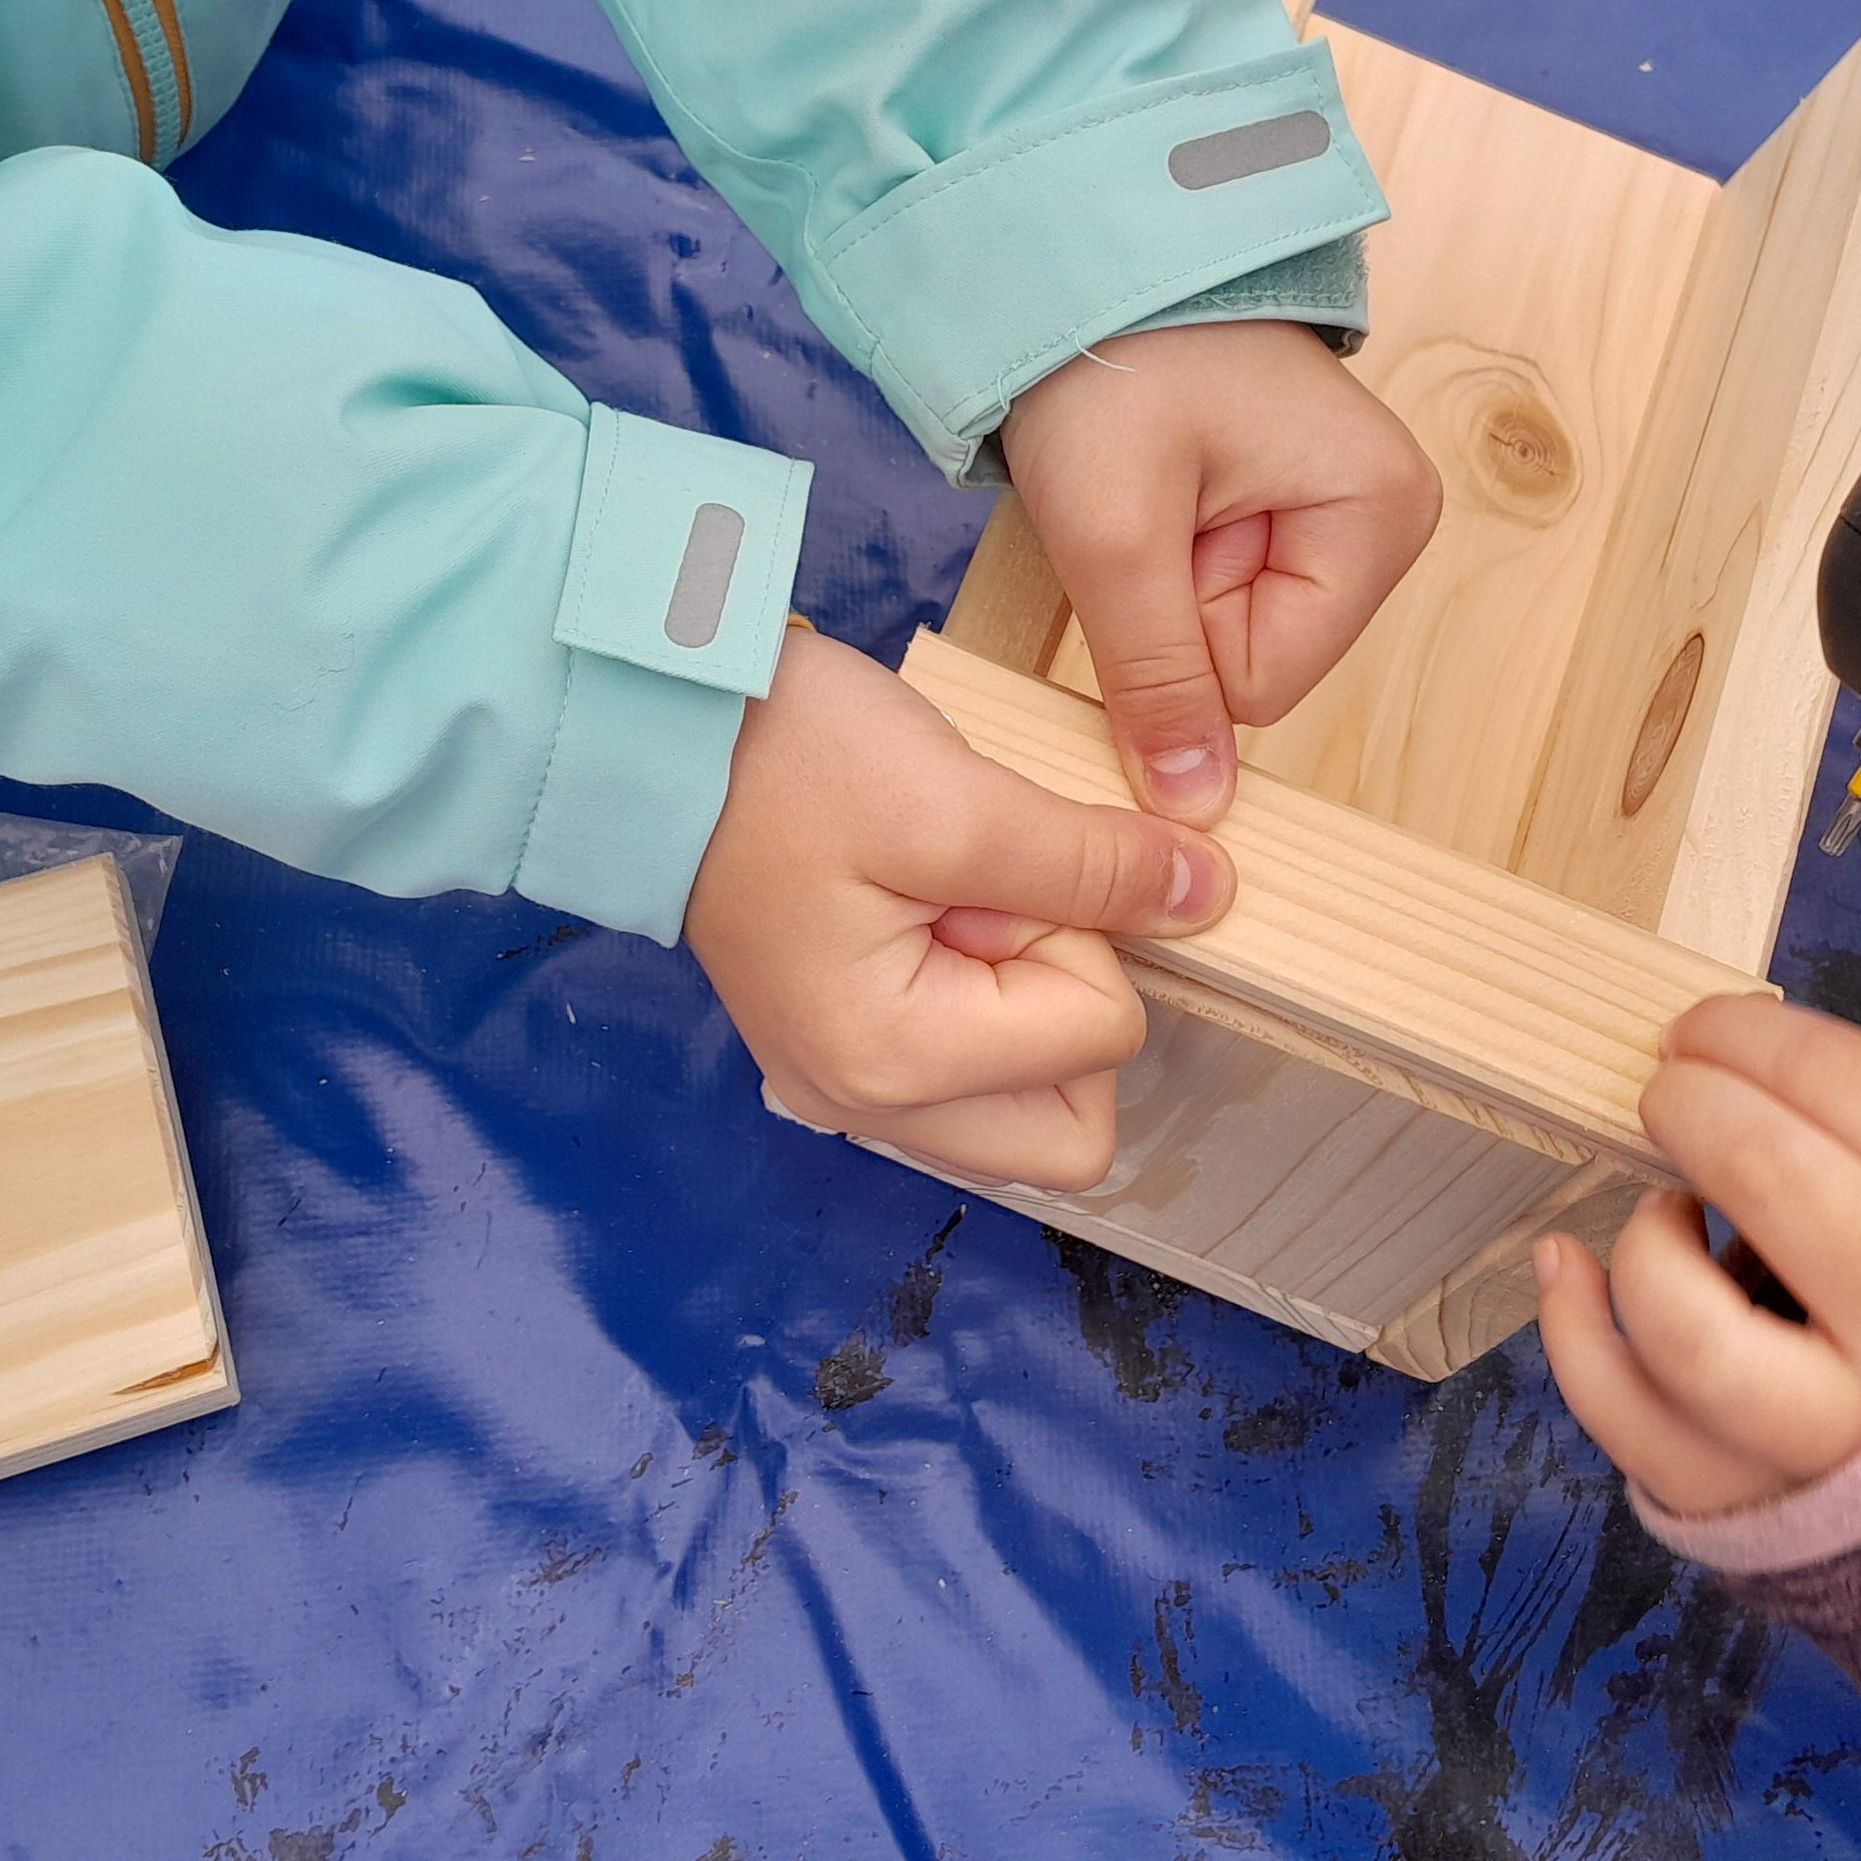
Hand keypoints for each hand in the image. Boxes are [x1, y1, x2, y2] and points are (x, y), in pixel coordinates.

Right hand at [687, 628, 1233, 1190]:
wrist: (650, 731)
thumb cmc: (785, 761)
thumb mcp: (959, 800)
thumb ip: (1095, 863)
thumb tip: (1210, 896)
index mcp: (895, 1068)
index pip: (1106, 1036)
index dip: (1077, 931)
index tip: (986, 869)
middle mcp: (869, 1111)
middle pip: (1075, 1129)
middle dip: (1068, 1001)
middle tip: (987, 902)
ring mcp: (849, 1090)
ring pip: (1026, 1107)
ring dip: (1024, 1002)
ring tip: (948, 904)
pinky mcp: (844, 1049)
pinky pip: (971, 1069)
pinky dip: (980, 997)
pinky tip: (925, 918)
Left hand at [999, 318, 1438, 824]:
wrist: (1076, 254)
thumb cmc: (1111, 360)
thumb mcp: (1117, 532)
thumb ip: (1157, 677)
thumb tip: (1196, 811)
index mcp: (1382, 518)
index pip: (1264, 684)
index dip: (1181, 641)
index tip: (1147, 538)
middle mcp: (1385, 520)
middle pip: (1254, 663)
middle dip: (1173, 607)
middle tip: (1138, 501)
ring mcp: (1340, 512)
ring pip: (1227, 634)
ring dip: (1159, 582)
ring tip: (1142, 482)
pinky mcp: (1291, 504)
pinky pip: (1216, 589)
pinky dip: (1162, 555)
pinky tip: (1151, 483)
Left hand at [1535, 995, 1860, 1517]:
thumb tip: (1724, 1060)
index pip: (1849, 1084)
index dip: (1748, 1034)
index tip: (1704, 1029)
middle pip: (1769, 1172)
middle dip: (1691, 1101)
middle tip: (1671, 1088)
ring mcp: (1829, 1435)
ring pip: (1686, 1329)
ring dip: (1646, 1239)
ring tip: (1665, 1210)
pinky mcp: (1749, 1498)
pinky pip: (1624, 1422)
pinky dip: (1571, 1331)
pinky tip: (1564, 1261)